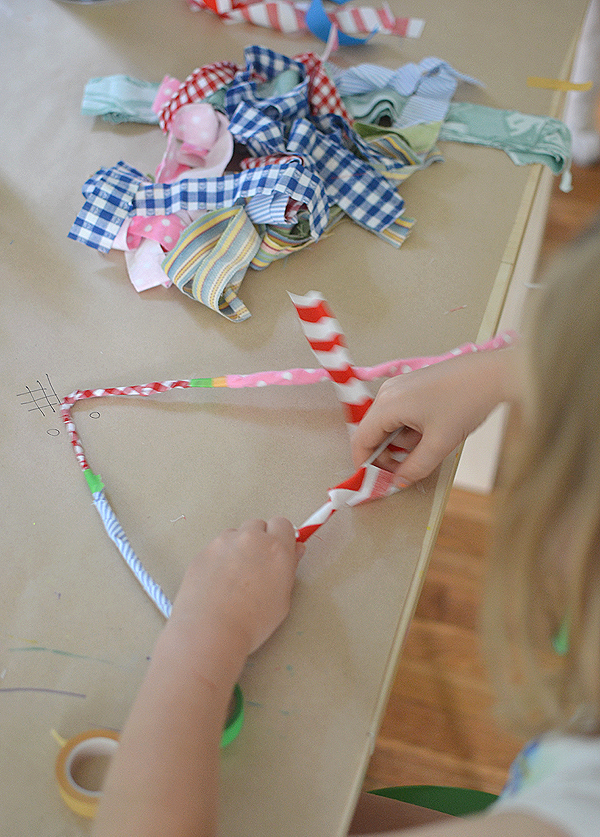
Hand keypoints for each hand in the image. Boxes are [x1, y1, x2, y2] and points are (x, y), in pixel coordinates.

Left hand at [172, 518, 304, 655]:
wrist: (211, 630)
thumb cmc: (250, 622)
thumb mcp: (282, 600)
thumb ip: (288, 569)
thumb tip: (293, 552)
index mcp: (277, 550)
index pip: (283, 524)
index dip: (281, 537)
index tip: (278, 550)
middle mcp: (251, 539)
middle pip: (258, 525)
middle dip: (259, 540)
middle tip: (256, 566)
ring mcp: (225, 542)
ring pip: (236, 534)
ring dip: (238, 547)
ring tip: (234, 577)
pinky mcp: (204, 550)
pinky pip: (216, 546)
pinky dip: (219, 558)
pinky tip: (217, 582)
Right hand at [351, 347, 517, 486]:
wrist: (492, 373)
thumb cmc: (466, 403)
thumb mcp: (439, 443)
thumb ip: (415, 467)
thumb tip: (398, 481)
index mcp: (387, 405)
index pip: (361, 440)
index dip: (365, 465)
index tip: (377, 482)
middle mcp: (387, 392)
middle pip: (373, 432)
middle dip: (386, 455)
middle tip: (406, 470)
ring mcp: (399, 386)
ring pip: (388, 424)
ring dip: (401, 442)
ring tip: (427, 446)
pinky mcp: (411, 384)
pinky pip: (399, 413)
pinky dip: (408, 429)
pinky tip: (430, 432)